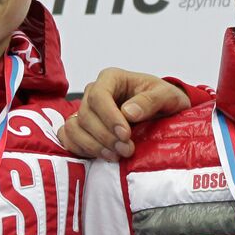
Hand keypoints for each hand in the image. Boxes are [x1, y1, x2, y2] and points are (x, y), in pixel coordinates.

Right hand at [58, 68, 191, 159]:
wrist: (162, 112)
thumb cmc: (163, 99)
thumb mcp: (166, 95)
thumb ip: (150, 100)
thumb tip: (128, 112)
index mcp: (111, 79)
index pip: (99, 95)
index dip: (109, 117)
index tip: (125, 134)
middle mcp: (94, 92)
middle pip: (86, 115)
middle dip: (105, 137)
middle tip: (126, 150)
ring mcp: (85, 110)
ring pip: (74, 128)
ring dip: (93, 146)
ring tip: (116, 156)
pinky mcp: (82, 128)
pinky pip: (68, 137)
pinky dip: (80, 149)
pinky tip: (100, 156)